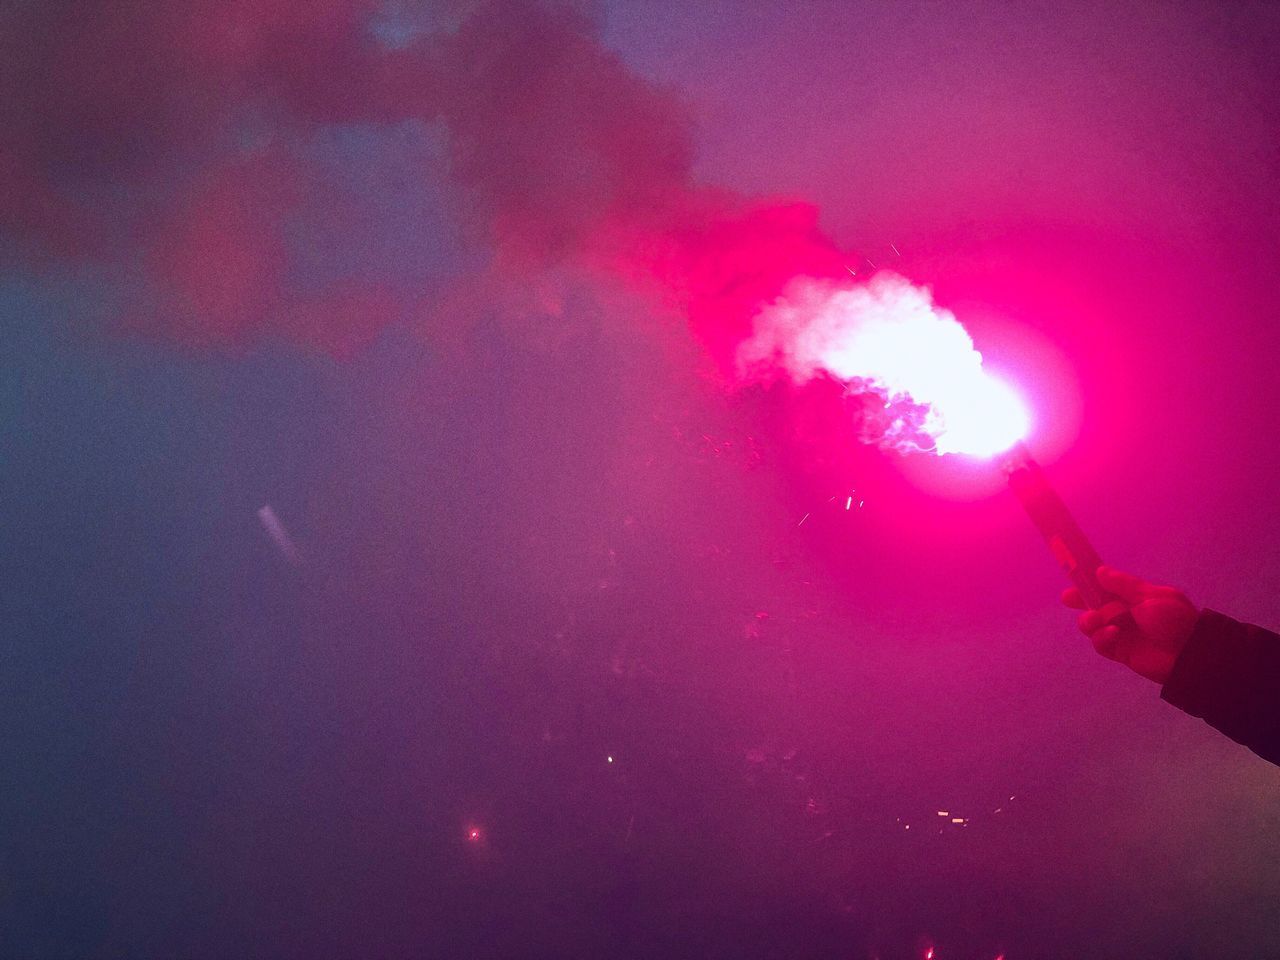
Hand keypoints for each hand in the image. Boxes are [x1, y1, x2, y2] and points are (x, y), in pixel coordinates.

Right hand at [1061, 566, 1198, 684]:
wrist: (1190, 655)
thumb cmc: (1176, 621)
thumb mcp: (1153, 597)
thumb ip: (1125, 585)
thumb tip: (1100, 570)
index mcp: (1132, 597)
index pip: (1105, 586)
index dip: (1089, 581)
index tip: (1073, 574)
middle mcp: (1122, 613)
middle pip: (1092, 604)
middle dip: (1079, 599)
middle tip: (1069, 599)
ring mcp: (1119, 632)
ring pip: (1090, 624)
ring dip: (1088, 620)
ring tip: (1098, 620)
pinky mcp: (1118, 651)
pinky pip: (1100, 643)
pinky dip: (1101, 637)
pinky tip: (1113, 634)